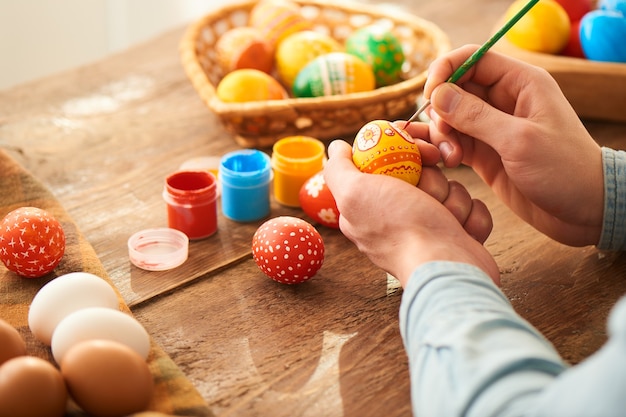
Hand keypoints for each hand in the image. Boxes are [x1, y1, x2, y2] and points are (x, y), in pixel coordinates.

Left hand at [323, 137, 499, 286]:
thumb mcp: (356, 193)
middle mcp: (397, 215)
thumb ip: (339, 169)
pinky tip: (462, 232)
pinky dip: (471, 218)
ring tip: (445, 221)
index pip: (390, 159)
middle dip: (434, 181)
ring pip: (451, 187)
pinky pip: (472, 207)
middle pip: (425, 172)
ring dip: (453, 201)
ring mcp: (428, 226)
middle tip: (430, 198)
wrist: (446, 268)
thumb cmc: (401, 230)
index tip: (423, 154)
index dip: (408, 151)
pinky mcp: (455, 236)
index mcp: (370, 204)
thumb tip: (337, 148)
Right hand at [414, 45, 603, 246]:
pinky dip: (445, 149)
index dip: (446, 70)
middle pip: (456, 89)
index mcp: (521, 83)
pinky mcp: (484, 152)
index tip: (430, 94)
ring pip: (451, 117)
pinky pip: (454, 141)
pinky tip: (448, 163)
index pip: (473, 59)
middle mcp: (504, 100)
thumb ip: (476, 116)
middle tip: (444, 135)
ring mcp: (492, 127)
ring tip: (450, 159)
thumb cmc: (564, 170)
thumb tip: (438, 95)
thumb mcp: (519, 140)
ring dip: (443, 134)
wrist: (584, 209)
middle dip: (441, 110)